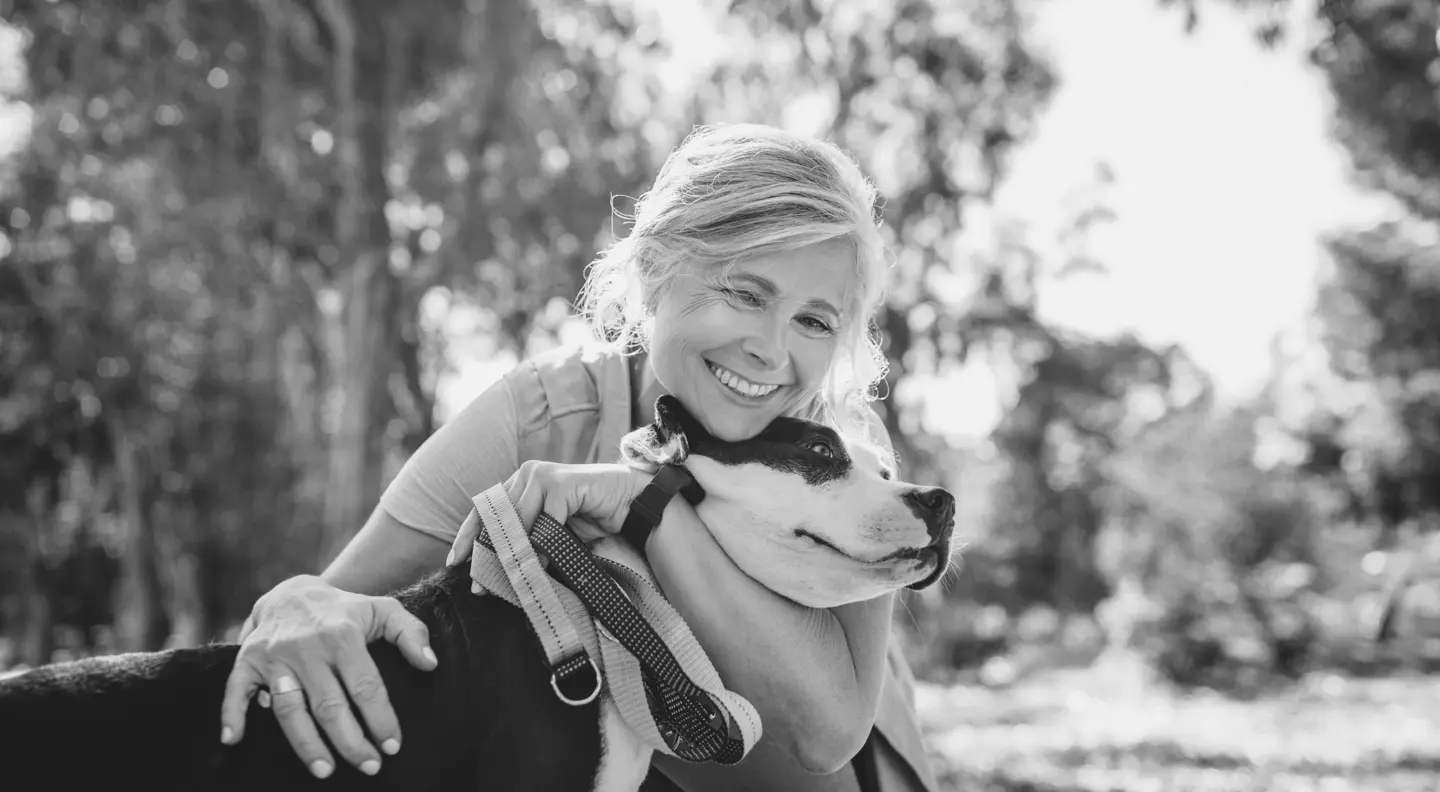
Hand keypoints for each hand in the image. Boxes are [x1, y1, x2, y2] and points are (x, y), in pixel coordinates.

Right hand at [219, 575, 437, 777]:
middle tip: (369, 766)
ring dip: (306, 743)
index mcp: (343, 635)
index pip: (365, 685)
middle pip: (330, 705)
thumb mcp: (384, 610)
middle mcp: (307, 647)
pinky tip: (234, 740)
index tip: (392, 745)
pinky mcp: (247, 661)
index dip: (380, 719)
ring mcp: (275, 655)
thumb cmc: (345, 611)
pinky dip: (232, 715)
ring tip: (326, 770)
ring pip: (290, 709)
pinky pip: (235, 691)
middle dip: (350, 741)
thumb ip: (411, 633)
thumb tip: (430, 665)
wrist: (293, 592)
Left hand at [447, 461, 650, 566]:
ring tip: (510, 583)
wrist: (631, 504)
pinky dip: (541, 548)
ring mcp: (543, 475)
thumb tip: (495, 571)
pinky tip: (541, 568)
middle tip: (480, 585)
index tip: (454, 562)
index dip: (468, 535)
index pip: (484, 508)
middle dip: (487, 554)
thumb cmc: (592, 519)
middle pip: (495, 517)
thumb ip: (526, 542)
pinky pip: (543, 522)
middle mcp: (527, 474)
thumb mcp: (551, 533)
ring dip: (513, 555)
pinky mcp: (561, 483)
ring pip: (516, 521)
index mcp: (520, 482)